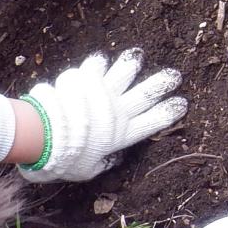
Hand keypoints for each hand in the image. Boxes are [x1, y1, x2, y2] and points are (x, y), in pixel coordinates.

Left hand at [19, 50, 187, 183]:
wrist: (46, 135)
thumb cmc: (65, 159)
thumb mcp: (87, 170)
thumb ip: (102, 163)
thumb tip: (111, 158)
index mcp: (122, 135)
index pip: (152, 122)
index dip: (168, 112)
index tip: (181, 103)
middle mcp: (117, 111)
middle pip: (146, 94)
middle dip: (161, 84)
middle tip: (174, 75)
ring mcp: (103, 92)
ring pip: (124, 74)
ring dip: (131, 64)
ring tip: (137, 56)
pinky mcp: (85, 79)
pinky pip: (96, 67)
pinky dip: (98, 64)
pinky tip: (100, 61)